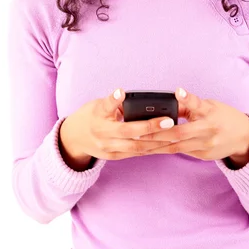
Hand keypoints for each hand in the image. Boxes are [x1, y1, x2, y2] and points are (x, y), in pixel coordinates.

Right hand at [59, 88, 183, 162]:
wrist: (74, 139)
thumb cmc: (90, 116)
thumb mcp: (97, 104)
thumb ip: (112, 103)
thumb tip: (128, 96)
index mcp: (98, 116)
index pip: (106, 106)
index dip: (114, 99)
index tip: (120, 91)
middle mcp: (102, 134)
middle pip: (128, 132)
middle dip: (151, 128)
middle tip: (169, 122)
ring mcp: (108, 148)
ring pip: (136, 147)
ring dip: (156, 142)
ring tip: (174, 136)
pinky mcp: (114, 157)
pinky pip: (135, 154)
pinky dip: (150, 149)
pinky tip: (164, 144)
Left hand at [137, 88, 248, 163]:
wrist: (244, 137)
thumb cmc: (223, 116)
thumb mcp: (210, 106)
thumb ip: (191, 106)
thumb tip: (169, 103)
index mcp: (211, 112)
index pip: (198, 104)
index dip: (188, 98)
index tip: (178, 92)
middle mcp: (209, 130)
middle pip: (180, 132)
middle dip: (157, 133)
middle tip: (138, 130)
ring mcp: (206, 145)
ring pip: (177, 147)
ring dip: (156, 145)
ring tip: (138, 142)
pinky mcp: (203, 155)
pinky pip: (180, 152)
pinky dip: (165, 150)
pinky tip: (150, 149)